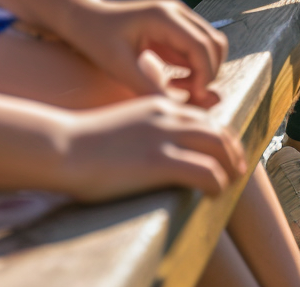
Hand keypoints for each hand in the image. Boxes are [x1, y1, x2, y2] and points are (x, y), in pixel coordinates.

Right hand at [61, 96, 247, 200]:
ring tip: (231, 182)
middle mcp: (167, 116)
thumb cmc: (85, 142)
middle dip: (232, 150)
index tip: (224, 152)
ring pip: (217, 147)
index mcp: (159, 105)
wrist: (62, 146)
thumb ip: (146, 127)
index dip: (219, 136)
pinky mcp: (159, 161)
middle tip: (237, 168)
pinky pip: (205, 171)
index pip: (203, 117)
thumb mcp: (124, 123)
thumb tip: (157, 146)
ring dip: (230, 166)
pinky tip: (213, 193)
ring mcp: (164, 137)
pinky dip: (217, 182)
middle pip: (216, 129)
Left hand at [62, 0, 228, 107]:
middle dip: (209, 72)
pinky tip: (173, 81)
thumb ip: (146, 86)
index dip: (206, 73)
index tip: (196, 97)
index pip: (201, 44)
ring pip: (211, 45)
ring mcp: (178, 18)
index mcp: (163, 16)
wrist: (84, 19)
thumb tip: (174, 109)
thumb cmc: (96, 39)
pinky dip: (194, 68)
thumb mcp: (119, 67)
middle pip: (214, 43)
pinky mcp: (175, 27)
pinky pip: (197, 49)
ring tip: (180, 89)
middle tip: (191, 97)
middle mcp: (177, 12)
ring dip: (204, 70)